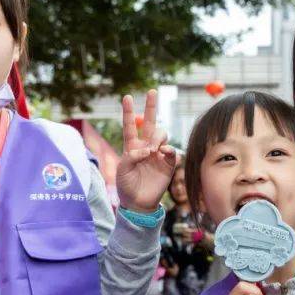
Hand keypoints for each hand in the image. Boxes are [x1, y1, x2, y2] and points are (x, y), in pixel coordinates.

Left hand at [117, 90, 177, 212]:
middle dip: (151, 107)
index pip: (130, 126)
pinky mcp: (168, 164)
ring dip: (158, 137)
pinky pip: (172, 151)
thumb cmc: (126, 186)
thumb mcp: (122, 170)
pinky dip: (169, 149)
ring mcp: (158, 155)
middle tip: (152, 91)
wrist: (138, 203)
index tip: (127, 97)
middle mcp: (145, 147)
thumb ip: (132, 156)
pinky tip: (163, 153)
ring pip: (162, 135)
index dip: (128, 112)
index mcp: (131, 147)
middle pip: (150, 123)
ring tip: (154, 149)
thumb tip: (149, 150)